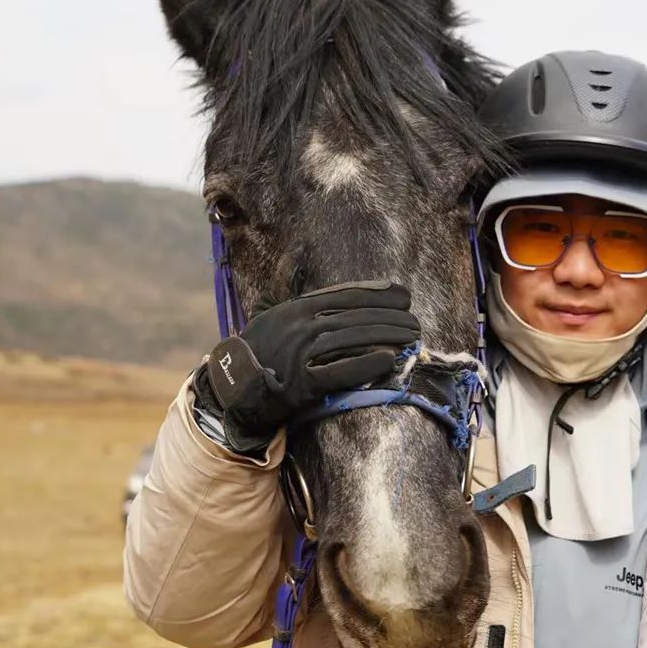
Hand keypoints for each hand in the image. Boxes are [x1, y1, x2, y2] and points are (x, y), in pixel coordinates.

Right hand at [196, 281, 419, 452]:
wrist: (232, 387)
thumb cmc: (256, 349)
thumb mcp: (270, 311)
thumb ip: (290, 288)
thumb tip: (301, 260)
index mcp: (296, 309)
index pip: (345, 296)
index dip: (377, 294)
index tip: (402, 295)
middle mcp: (300, 327)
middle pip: (354, 317)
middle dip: (389, 318)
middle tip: (414, 321)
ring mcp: (300, 355)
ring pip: (351, 340)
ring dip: (385, 337)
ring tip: (410, 338)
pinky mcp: (301, 384)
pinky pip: (338, 373)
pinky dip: (364, 366)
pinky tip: (387, 360)